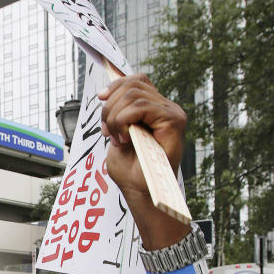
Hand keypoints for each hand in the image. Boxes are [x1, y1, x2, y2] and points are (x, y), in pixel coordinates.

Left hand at [100, 74, 186, 200]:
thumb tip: (106, 93)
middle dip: (110, 107)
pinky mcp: (173, 121)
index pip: (137, 80)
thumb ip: (117, 113)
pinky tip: (124, 138)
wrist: (140, 192)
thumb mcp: (118, 134)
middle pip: (133, 85)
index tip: (100, 99)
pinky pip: (141, 106)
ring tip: (116, 138)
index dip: (116, 85)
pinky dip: (124, 120)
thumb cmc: (130, 170)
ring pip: (134, 95)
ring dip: (115, 117)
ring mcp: (172, 113)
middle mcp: (167, 108)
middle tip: (107, 132)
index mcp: (156, 109)